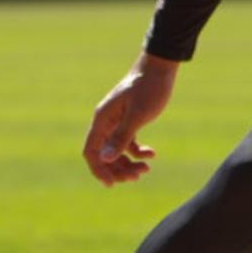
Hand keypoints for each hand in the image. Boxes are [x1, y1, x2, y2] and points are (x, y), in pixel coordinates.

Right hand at [84, 55, 178, 186]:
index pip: (91, 151)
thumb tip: (104, 159)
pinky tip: (152, 154)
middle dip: (118, 169)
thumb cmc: (149, 88)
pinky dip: (138, 151)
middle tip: (138, 176)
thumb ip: (121, 137)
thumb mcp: (138, 115)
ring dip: (128, 163)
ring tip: (146, 169)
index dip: (98, 169)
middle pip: (104, 154)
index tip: (111, 184)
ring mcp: (117, 122)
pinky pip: (129, 142)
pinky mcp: (130, 120)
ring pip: (116, 150)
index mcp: (103, 120)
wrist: (160, 68)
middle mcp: (107, 122)